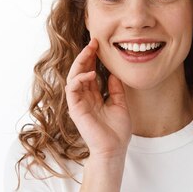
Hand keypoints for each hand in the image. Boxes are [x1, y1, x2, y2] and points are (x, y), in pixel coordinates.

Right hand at [65, 38, 130, 160]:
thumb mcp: (120, 104)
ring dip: (81, 62)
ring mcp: (78, 103)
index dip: (92, 59)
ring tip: (90, 50)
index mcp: (93, 96)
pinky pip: (72, 89)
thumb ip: (116, 89)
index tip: (99, 45)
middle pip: (80, 71)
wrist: (114, 149)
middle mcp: (84, 98)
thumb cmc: (117, 131)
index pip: (89, 72)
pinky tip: (91, 73)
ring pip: (73, 76)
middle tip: (93, 42)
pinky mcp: (75, 109)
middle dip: (85, 55)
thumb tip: (114, 74)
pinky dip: (80, 79)